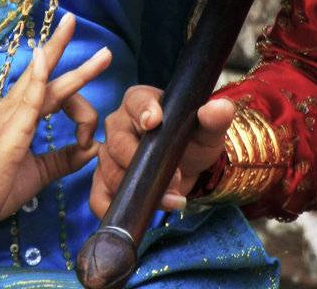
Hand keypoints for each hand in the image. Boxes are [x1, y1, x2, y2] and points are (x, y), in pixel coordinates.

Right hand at [0, 13, 111, 239]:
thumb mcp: (37, 173)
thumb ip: (63, 159)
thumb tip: (93, 149)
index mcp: (18, 116)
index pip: (55, 96)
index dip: (81, 113)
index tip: (88, 140)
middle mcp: (12, 108)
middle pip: (45, 74)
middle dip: (65, 51)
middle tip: (89, 35)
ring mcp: (9, 115)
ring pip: (44, 82)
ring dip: (69, 64)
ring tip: (100, 53)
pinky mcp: (10, 130)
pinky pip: (28, 99)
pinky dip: (38, 76)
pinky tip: (45, 57)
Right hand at [89, 86, 234, 218]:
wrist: (186, 169)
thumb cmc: (192, 140)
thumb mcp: (208, 130)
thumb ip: (215, 118)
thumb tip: (219, 108)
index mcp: (141, 100)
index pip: (137, 101)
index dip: (143, 111)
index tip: (153, 122)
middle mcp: (119, 123)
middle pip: (118, 141)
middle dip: (145, 165)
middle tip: (175, 179)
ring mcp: (108, 152)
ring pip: (110, 169)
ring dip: (138, 190)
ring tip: (170, 199)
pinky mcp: (104, 179)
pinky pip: (97, 194)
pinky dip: (110, 207)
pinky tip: (133, 215)